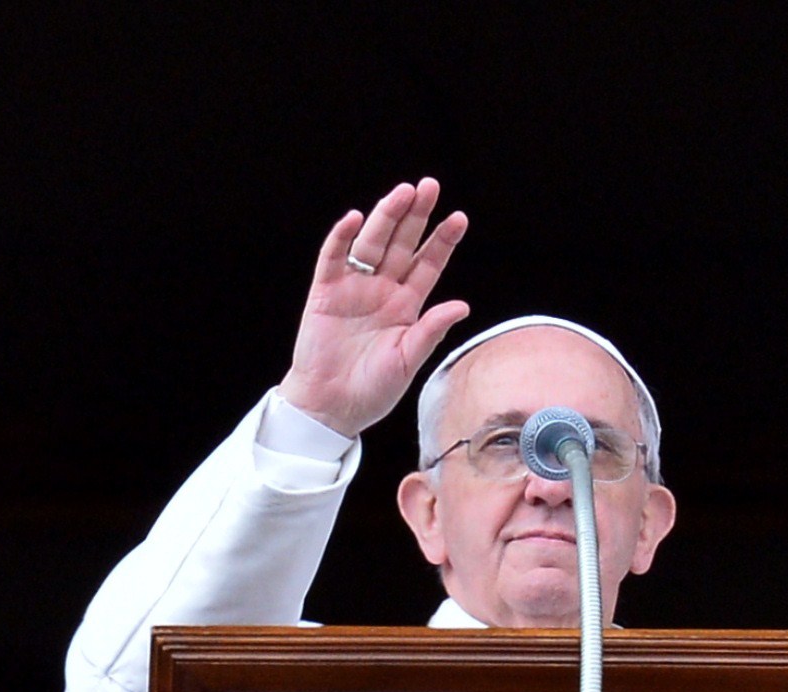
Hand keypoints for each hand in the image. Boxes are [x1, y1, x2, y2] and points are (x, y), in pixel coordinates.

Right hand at [276, 180, 472, 439]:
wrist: (332, 407)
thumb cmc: (373, 390)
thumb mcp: (409, 361)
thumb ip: (432, 330)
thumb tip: (462, 305)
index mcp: (407, 305)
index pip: (428, 264)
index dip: (442, 241)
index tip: (459, 218)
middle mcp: (382, 290)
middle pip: (402, 244)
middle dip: (415, 215)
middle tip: (429, 186)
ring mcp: (354, 287)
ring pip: (372, 244)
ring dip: (385, 217)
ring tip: (401, 193)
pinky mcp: (325, 292)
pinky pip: (333, 258)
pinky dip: (341, 238)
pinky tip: (355, 219)